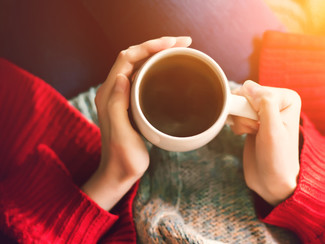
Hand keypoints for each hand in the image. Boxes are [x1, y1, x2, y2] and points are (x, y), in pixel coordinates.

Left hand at [82, 36, 191, 209]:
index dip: (149, 46)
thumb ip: (117, 106)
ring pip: (139, 64)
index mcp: (109, 95)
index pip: (127, 58)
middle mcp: (113, 91)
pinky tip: (170, 69)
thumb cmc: (122, 158)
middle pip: (134, 56)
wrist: (119, 173)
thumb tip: (123, 77)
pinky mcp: (131, 102)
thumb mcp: (121, 135)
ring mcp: (122, 96)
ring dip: (158, 53)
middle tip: (183, 43)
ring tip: (180, 50)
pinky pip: (143, 77)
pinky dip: (157, 67)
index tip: (173, 43)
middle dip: (157, 45)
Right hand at [230, 80, 300, 205]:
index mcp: (287, 98)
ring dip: (240, 121)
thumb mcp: (272, 131)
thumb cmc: (276, 158)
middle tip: (255, 130)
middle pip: (244, 95)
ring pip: (237, 104)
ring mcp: (263, 109)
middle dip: (244, 114)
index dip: (251, 108)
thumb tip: (248, 86)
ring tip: (252, 133)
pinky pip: (235, 112)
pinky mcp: (252, 118)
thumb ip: (264, 105)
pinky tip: (246, 133)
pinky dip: (236, 124)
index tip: (260, 125)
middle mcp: (276, 100)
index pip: (255, 90)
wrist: (270, 179)